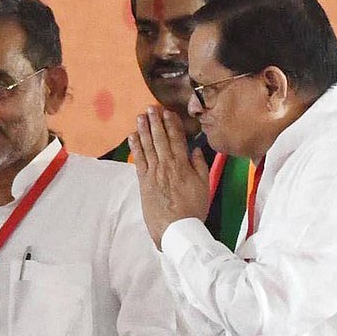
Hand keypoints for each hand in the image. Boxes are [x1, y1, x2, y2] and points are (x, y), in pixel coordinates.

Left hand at [129, 108, 209, 248]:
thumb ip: (200, 165)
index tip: (167, 112)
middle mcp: (167, 165)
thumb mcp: (204, 185)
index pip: (176, 139)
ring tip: (141, 117)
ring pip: (148, 147)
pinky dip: (135, 147)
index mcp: (183, 165)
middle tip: (151, 107)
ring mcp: (154, 173)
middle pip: (160, 139)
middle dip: (155, 122)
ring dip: (144, 130)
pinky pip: (139, 160)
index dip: (171, 124)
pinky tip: (132, 136)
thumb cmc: (193, 209)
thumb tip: (195, 149)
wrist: (177, 228)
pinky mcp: (144, 182)